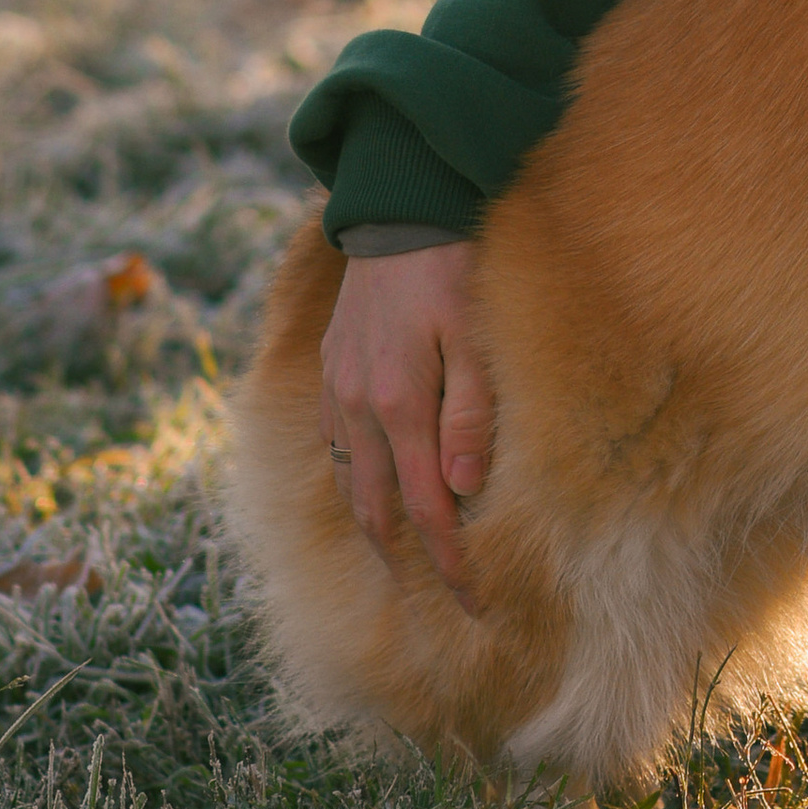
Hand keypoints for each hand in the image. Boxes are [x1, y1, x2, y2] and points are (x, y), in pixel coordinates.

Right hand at [320, 242, 492, 602]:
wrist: (400, 206)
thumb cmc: (453, 267)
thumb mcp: (475, 336)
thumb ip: (469, 413)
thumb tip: (461, 490)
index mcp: (399, 405)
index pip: (427, 509)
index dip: (449, 563)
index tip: (476, 602)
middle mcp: (358, 408)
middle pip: (378, 511)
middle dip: (409, 561)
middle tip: (442, 598)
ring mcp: (338, 390)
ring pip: (352, 483)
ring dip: (378, 526)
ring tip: (406, 560)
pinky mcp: (331, 369)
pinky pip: (337, 445)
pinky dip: (358, 480)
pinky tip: (377, 487)